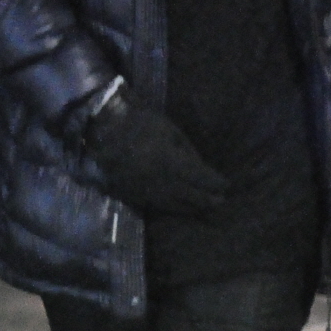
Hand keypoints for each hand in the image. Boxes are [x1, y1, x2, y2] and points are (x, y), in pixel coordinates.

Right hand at [85, 91, 228, 216]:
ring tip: (205, 208)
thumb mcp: (170, 130)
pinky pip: (158, 205)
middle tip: (221, 201)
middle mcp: (161, 181)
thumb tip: (202, 169)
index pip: (200, 177)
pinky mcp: (134, 195)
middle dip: (207, 199)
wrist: (104, 131)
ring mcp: (146, 190)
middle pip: (190, 195)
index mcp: (171, 162)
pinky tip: (182, 207)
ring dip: (193, 207)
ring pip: (175, 204)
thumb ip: (188, 151)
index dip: (215, 182)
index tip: (226, 184)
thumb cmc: (141, 123)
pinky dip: (173, 207)